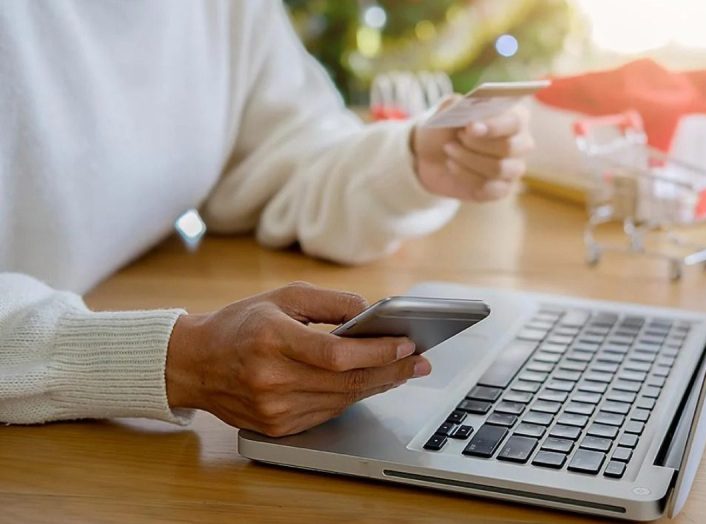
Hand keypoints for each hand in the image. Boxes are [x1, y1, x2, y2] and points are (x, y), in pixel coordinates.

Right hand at [165, 282, 430, 436]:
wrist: (195, 364)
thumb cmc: (241, 324)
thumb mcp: (283, 297)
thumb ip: (331, 302)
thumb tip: (373, 314)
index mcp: (272, 339)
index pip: (337, 354)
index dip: (378, 351)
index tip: (407, 343)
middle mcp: (272, 379)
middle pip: (347, 381)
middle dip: (392, 370)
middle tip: (420, 360)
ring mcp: (274, 409)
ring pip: (343, 400)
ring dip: (378, 384)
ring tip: (403, 369)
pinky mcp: (277, 427)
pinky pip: (328, 412)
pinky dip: (352, 396)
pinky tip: (369, 382)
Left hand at [411, 98, 533, 200]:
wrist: (432, 157)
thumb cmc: (446, 129)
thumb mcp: (445, 113)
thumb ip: (454, 104)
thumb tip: (461, 102)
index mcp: (515, 117)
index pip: (515, 122)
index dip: (493, 126)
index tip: (470, 127)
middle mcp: (521, 143)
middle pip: (509, 147)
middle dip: (477, 144)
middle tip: (457, 138)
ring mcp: (513, 168)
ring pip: (498, 169)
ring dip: (468, 159)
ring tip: (449, 150)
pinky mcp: (501, 189)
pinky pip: (489, 188)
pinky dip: (465, 176)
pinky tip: (452, 166)